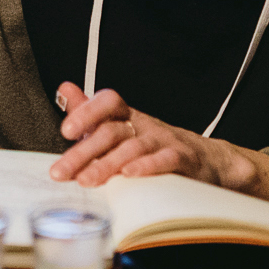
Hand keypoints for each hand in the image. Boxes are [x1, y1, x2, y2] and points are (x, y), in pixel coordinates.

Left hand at [48, 84, 268, 200]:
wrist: (207, 161)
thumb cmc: (155, 146)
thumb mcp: (122, 127)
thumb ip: (92, 111)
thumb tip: (65, 89)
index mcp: (129, 116)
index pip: (108, 102)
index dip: (87, 111)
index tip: (66, 130)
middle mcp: (144, 125)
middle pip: (111, 131)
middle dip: (83, 152)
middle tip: (61, 172)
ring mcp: (164, 140)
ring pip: (132, 148)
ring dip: (107, 164)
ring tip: (87, 180)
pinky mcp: (183, 160)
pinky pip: (165, 160)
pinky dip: (147, 167)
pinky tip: (129, 176)